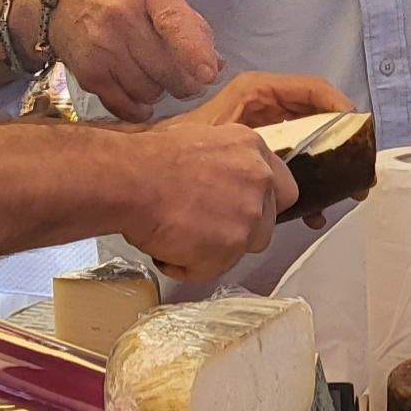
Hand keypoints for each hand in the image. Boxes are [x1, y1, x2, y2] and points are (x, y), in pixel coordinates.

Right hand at [48, 0, 222, 120]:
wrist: (58, 1)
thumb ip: (188, 23)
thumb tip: (217, 66)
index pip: (173, 21)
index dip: (193, 50)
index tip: (208, 74)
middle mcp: (121, 17)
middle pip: (167, 68)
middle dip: (186, 81)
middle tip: (186, 79)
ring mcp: (102, 47)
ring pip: (150, 91)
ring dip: (160, 91)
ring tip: (153, 75)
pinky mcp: (88, 74)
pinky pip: (125, 105)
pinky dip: (140, 108)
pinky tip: (141, 98)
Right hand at [116, 120, 296, 282]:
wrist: (128, 180)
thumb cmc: (148, 160)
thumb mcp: (200, 140)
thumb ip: (228, 162)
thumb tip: (226, 180)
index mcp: (251, 149)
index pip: (282, 188)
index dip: (262, 204)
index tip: (243, 210)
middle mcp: (258, 181)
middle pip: (266, 223)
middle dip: (238, 230)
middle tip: (202, 226)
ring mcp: (248, 216)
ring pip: (241, 250)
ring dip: (213, 250)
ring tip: (177, 234)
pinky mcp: (230, 249)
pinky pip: (210, 270)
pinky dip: (186, 266)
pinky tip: (166, 245)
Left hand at [183, 70, 359, 229]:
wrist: (145, 170)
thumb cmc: (178, 146)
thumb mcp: (223, 134)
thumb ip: (253, 142)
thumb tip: (293, 155)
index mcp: (258, 92)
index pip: (312, 90)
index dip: (340, 108)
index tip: (358, 132)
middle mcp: (265, 107)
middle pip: (317, 119)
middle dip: (341, 146)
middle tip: (357, 175)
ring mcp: (263, 132)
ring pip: (308, 145)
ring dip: (327, 170)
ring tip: (341, 197)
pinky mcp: (258, 155)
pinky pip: (292, 164)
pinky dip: (306, 184)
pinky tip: (310, 213)